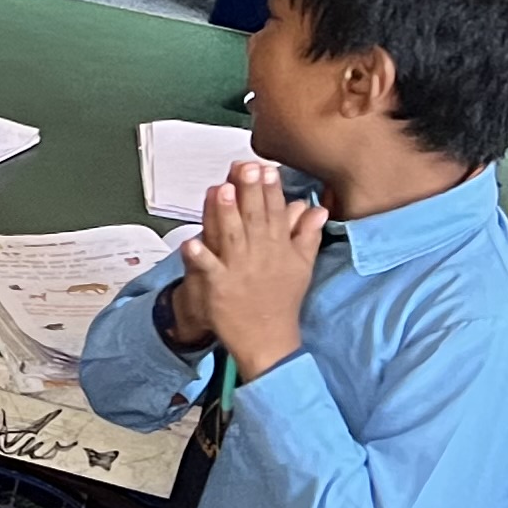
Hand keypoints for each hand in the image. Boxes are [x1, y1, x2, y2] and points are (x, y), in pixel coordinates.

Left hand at [175, 159, 323, 380]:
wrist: (269, 340)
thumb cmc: (283, 300)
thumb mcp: (302, 266)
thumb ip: (307, 234)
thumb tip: (318, 209)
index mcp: (279, 248)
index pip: (275, 212)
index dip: (270, 189)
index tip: (266, 167)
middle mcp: (260, 255)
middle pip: (254, 218)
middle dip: (250, 192)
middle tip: (246, 167)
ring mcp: (239, 270)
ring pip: (231, 236)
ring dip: (226, 214)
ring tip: (221, 190)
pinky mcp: (220, 287)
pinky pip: (208, 269)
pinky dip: (199, 256)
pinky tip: (189, 242)